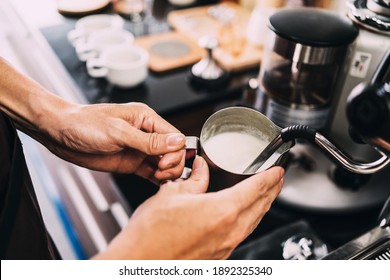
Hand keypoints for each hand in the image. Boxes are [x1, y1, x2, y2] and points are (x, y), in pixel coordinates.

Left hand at [0, 58, 184, 182]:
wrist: (61, 134)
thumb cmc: (85, 124)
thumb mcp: (119, 132)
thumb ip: (149, 140)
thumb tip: (177, 141)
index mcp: (146, 119)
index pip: (174, 137)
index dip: (174, 152)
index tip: (163, 163)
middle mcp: (146, 134)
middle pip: (173, 152)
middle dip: (173, 164)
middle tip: (160, 172)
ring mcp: (139, 150)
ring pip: (166, 163)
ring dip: (167, 173)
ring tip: (158, 178)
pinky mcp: (132, 163)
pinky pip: (152, 172)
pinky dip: (158, 179)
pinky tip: (158, 183)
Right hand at [95, 156, 284, 259]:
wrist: (139, 263)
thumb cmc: (151, 234)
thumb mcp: (172, 194)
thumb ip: (193, 180)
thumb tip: (201, 168)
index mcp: (222, 211)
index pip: (255, 189)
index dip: (270, 177)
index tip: (278, 170)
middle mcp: (229, 231)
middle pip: (260, 207)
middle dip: (271, 191)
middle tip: (277, 179)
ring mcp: (225, 246)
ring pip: (253, 222)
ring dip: (262, 206)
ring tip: (265, 195)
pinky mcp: (218, 255)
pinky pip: (241, 233)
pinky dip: (248, 219)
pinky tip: (242, 215)